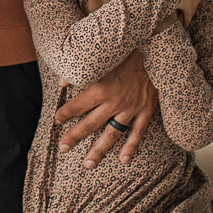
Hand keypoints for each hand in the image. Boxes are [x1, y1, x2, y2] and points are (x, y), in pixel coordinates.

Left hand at [53, 50, 159, 164]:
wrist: (155, 47)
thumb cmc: (125, 51)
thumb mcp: (100, 57)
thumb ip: (79, 72)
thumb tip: (61, 83)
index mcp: (100, 88)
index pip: (77, 106)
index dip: (65, 113)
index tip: (57, 120)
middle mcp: (114, 101)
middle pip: (90, 124)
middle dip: (75, 136)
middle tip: (63, 147)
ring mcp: (131, 108)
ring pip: (112, 133)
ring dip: (99, 150)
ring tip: (88, 164)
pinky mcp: (146, 109)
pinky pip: (138, 131)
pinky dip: (132, 146)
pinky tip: (124, 159)